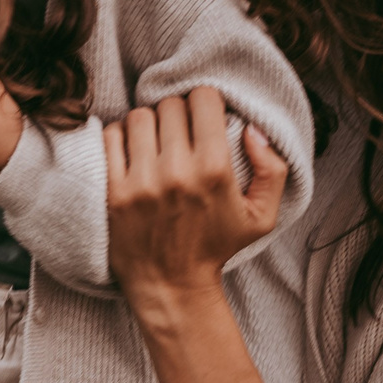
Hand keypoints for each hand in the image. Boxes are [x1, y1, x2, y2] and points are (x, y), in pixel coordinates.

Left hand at [104, 87, 288, 310]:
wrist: (170, 284)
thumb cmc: (216, 246)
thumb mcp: (262, 216)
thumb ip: (272, 169)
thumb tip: (252, 128)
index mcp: (215, 170)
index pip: (202, 99)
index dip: (205, 103)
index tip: (203, 117)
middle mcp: (177, 172)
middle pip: (170, 105)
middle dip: (177, 113)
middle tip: (179, 133)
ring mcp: (141, 181)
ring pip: (139, 116)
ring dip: (148, 124)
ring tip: (156, 142)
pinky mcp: (113, 190)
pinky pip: (110, 137)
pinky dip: (120, 137)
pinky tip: (132, 152)